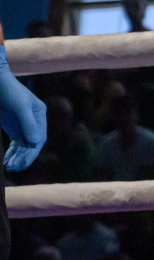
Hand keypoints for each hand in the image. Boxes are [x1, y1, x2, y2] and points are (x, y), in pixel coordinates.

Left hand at [0, 44, 46, 171]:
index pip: (39, 137)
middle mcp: (34, 121)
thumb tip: (35, 142)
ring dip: (18, 157)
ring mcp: (23, 124)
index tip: (24, 163)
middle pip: (32, 143)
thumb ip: (28, 123)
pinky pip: (15, 143)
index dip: (32, 152)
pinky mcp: (13, 127)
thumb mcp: (19, 106)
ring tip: (10, 167)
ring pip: (23, 145)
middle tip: (15, 168)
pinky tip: (7, 160)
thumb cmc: (8, 92)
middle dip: (24, 157)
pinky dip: (12, 152)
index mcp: (39, 114)